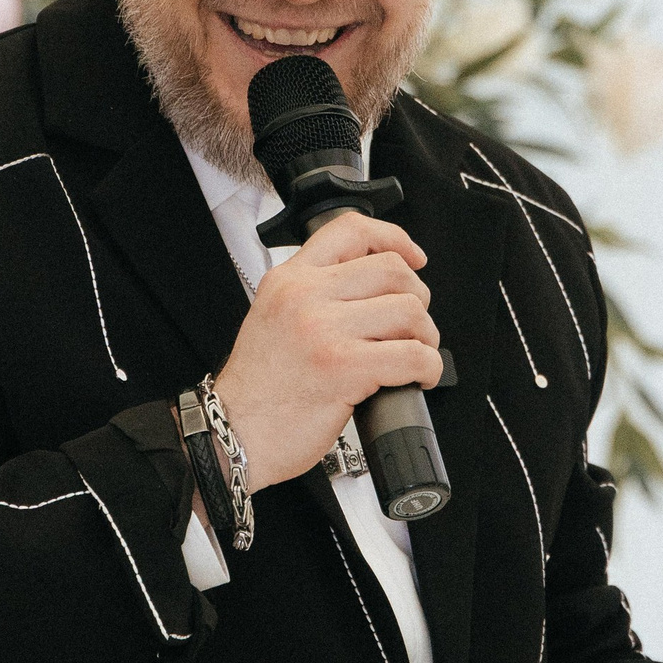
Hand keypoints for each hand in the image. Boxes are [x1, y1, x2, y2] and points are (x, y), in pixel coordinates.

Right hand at [212, 210, 441, 492]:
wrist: (234, 432)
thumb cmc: (257, 389)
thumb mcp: (274, 317)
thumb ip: (315, 295)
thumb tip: (374, 291)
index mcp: (289, 279)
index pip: (351, 230)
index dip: (395, 238)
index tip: (414, 257)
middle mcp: (306, 296)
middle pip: (393, 271)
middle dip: (417, 299)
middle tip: (413, 326)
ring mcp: (324, 330)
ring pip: (409, 311)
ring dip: (425, 336)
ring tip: (414, 354)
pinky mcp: (344, 367)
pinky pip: (413, 355)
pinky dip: (428, 367)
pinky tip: (417, 377)